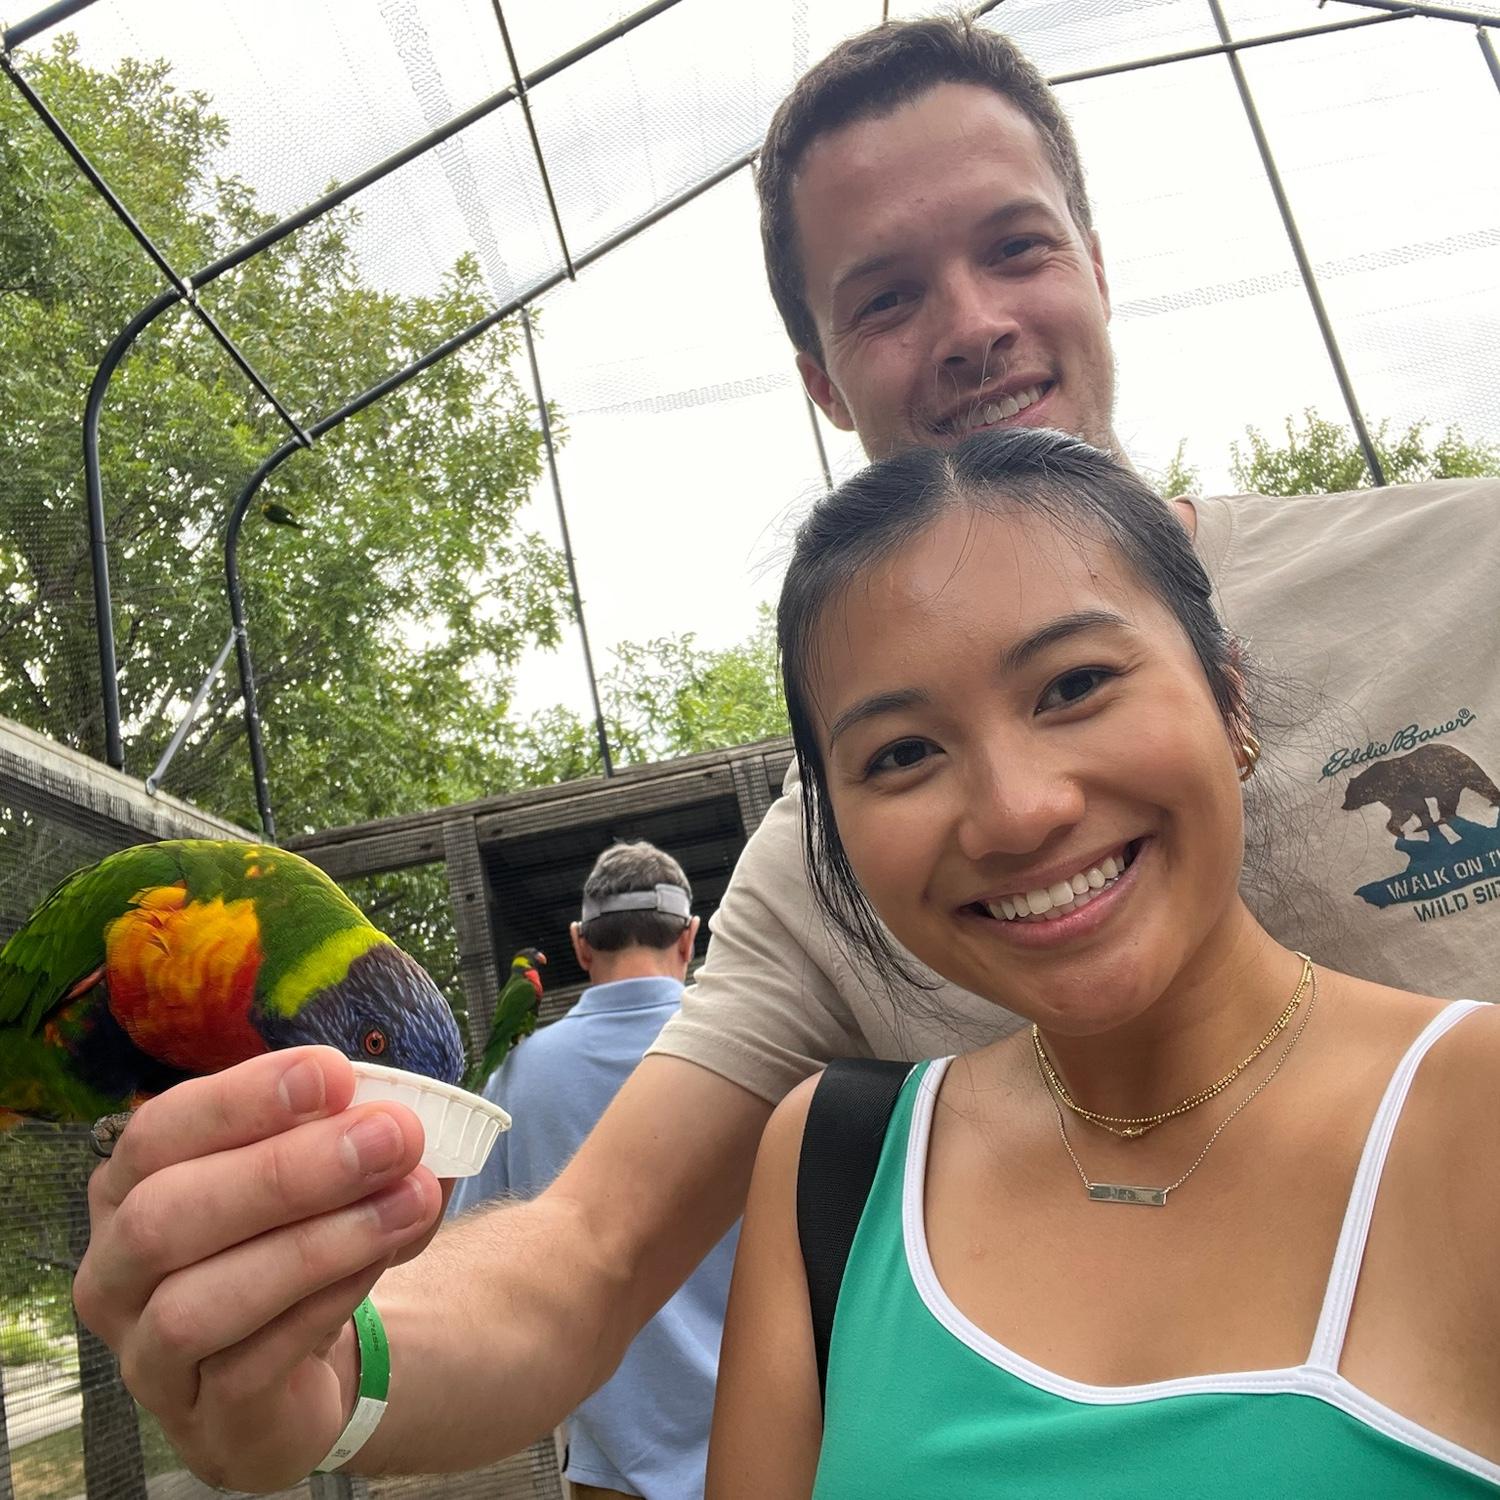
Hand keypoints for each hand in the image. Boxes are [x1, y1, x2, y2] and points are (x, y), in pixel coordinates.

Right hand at [73, 1046, 445, 1491]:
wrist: (296, 1370)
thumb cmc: (293, 1245)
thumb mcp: (324, 1180)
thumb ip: (354, 1143)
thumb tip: (406, 1121)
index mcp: (131, 1185)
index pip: (159, 1130)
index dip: (243, 1099)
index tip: (334, 1074)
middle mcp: (116, 1269)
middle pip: (165, 1214)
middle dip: (287, 1170)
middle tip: (391, 1138)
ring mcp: (144, 1352)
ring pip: (195, 1303)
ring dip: (314, 1245)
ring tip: (408, 1202)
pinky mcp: (200, 1419)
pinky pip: (249, 1365)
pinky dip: (325, 1304)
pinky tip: (382, 1260)